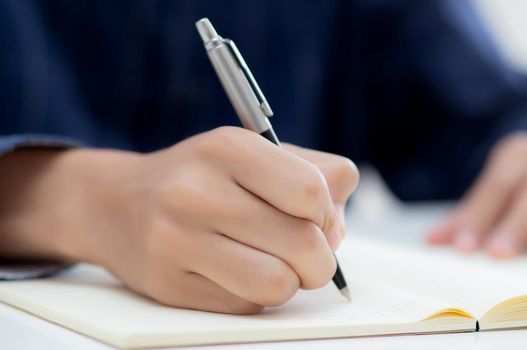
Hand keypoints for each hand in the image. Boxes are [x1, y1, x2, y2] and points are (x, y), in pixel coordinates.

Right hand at [0, 127, 358, 313]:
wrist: (116, 205)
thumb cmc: (203, 179)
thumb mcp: (256, 153)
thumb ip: (316, 175)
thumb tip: (338, 230)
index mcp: (228, 148)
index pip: (311, 191)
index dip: (327, 214)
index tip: (317, 219)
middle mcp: (197, 191)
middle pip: (303, 243)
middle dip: (321, 259)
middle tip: (310, 257)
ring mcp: (177, 240)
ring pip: (278, 284)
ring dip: (292, 283)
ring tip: (280, 268)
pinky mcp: (169, 284)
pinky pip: (246, 305)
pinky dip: (257, 295)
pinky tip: (238, 273)